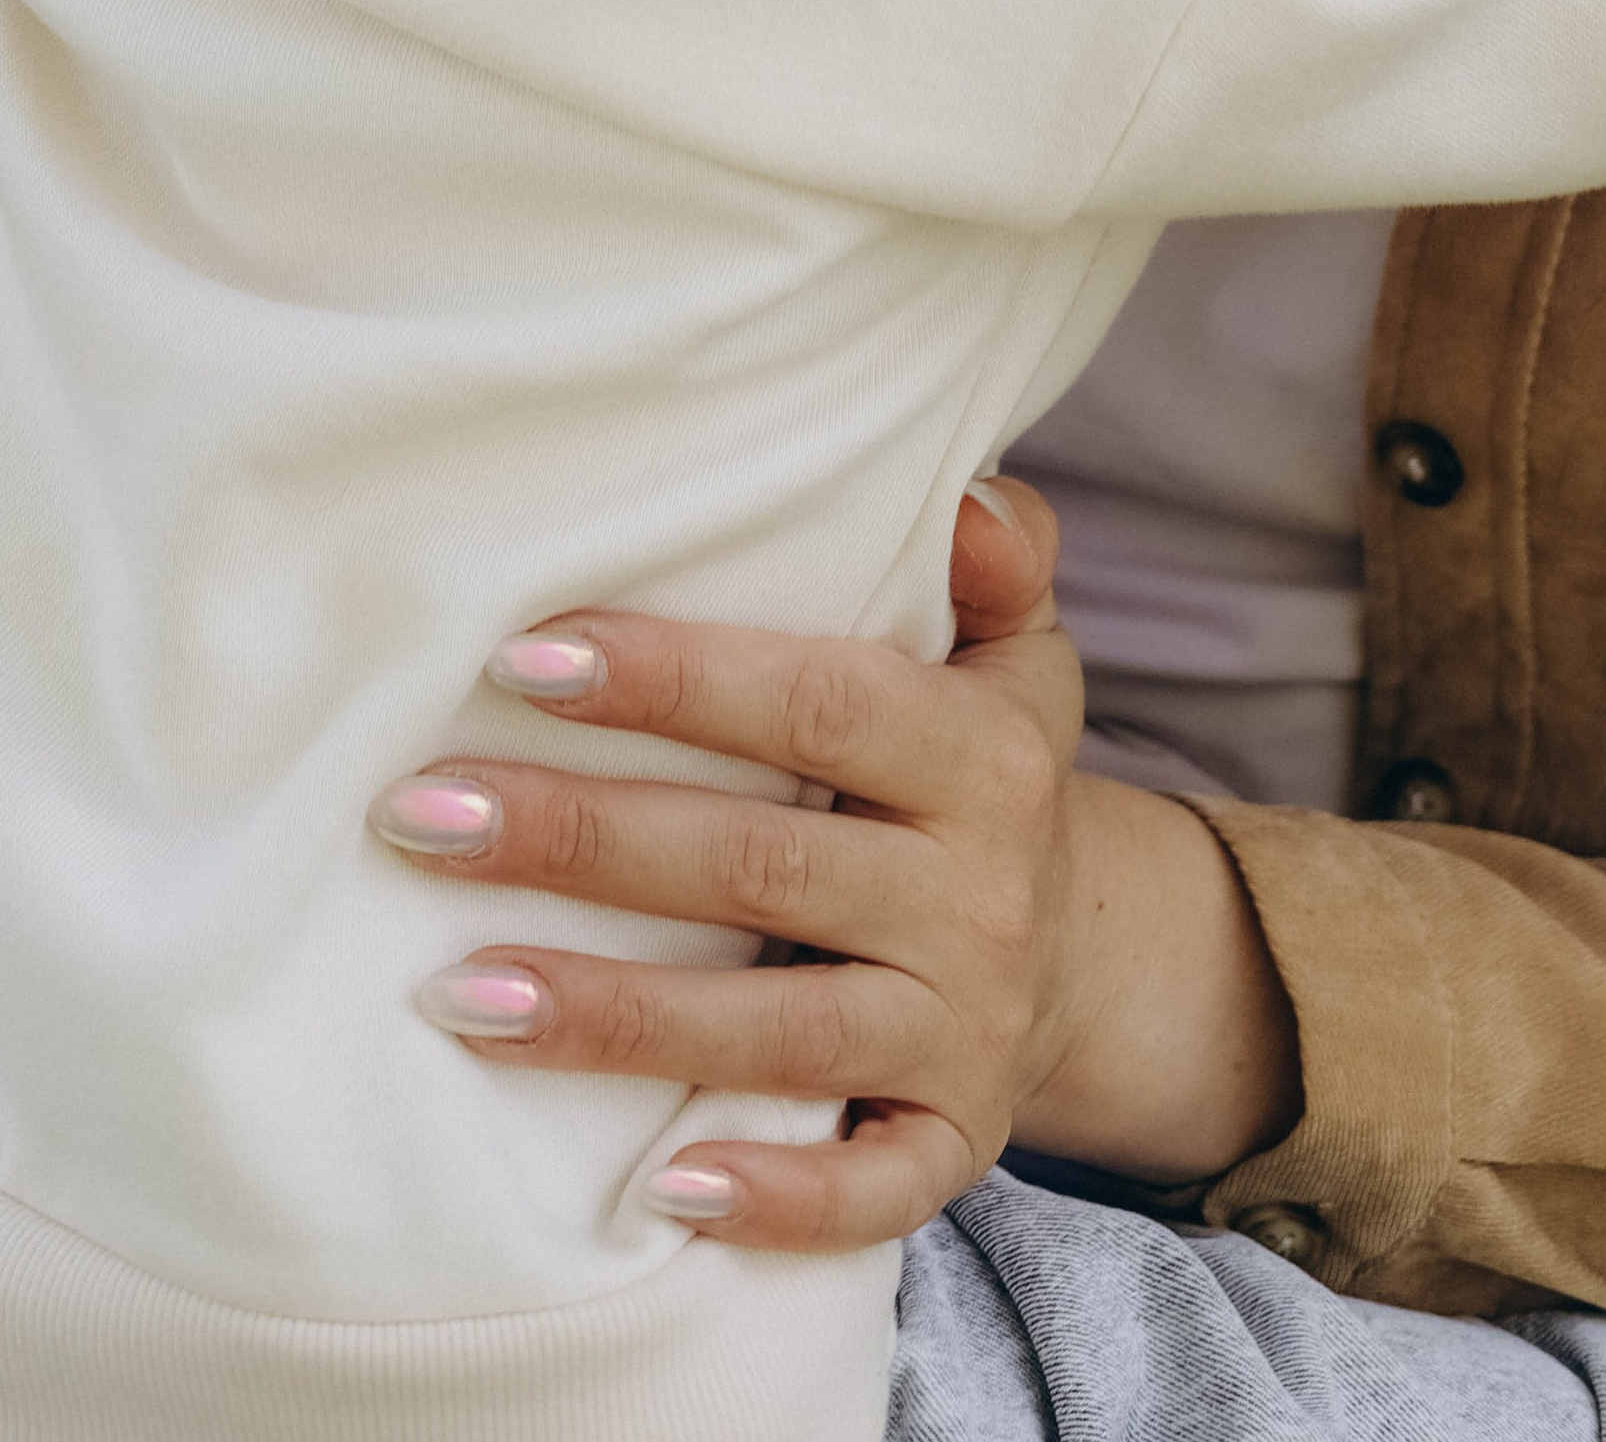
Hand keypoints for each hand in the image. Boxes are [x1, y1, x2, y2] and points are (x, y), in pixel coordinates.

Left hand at [365, 485, 1299, 1251]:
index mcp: (986, 758)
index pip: (820, 705)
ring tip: (456, 992)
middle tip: (419, 816)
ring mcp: (967, 1031)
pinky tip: (657, 1194)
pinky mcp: (954, 1146)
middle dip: (582, 838)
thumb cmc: (986, 778)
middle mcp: (982, 895)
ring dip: (618, 1016)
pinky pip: (870, 1188)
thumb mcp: (1018, 656)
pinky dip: (777, 1199)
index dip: (677, 681)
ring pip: (782, 1032)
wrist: (1091, 960)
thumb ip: (998, 562)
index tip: (521, 659)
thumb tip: (968, 501)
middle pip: (763, 863)